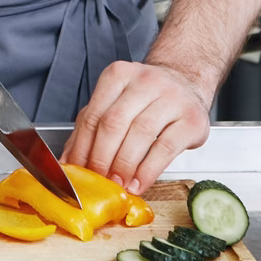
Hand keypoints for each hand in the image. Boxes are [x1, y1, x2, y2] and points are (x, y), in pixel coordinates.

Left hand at [63, 61, 210, 194]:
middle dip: (101, 157)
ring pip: (140, 134)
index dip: (82, 147)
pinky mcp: (191, 119)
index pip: (93, 115)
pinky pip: (165, 148)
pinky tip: (138, 184)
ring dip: (124, 166)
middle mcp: (145, 82)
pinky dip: (148, 171)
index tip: (78, 171)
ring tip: (118, 186)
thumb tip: (69, 161)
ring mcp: (171, 98)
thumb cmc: (147, 98)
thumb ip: (92, 127)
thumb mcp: (116, 102)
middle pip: (114, 123)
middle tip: (98, 181)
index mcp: (118, 75)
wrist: (187, 82)